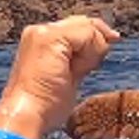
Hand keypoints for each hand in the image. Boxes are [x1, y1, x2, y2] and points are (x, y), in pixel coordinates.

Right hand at [0, 16, 120, 138]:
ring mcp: (43, 32)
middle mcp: (39, 31)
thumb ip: (79, 59)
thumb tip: (103, 45)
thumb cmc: (43, 106)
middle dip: (96, 42)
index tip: (112, 41)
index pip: (77, 28)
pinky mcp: (50, 38)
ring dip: (92, 52)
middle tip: (88, 68)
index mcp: (40, 40)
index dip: (95, 37)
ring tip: (73, 74)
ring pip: (88, 28)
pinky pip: (88, 35)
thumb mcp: (67, 77)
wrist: (27, 115)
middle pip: (84, 23)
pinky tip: (77, 71)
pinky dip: (91, 54)